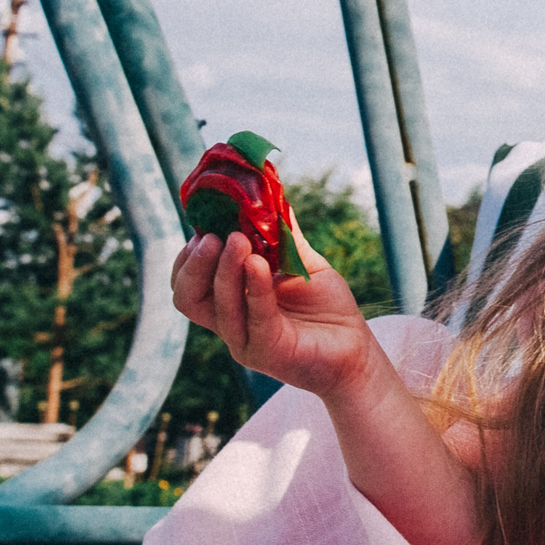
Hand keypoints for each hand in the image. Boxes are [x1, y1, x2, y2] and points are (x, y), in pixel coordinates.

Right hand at [171, 223, 373, 398]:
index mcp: (231, 302)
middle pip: (188, 298)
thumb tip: (270, 191)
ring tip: (238, 240)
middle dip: (194, 264)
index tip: (205, 224)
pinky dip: (255, 287)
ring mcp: (247, 341)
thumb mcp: (302, 263)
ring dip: (225, 270)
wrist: (357, 349)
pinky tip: (259, 264)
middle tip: (211, 236)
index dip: (189, 256)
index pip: (189, 282)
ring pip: (219, 307)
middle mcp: (231, 323)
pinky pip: (255, 317)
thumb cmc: (327, 309)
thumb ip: (282, 234)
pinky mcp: (270, 352)